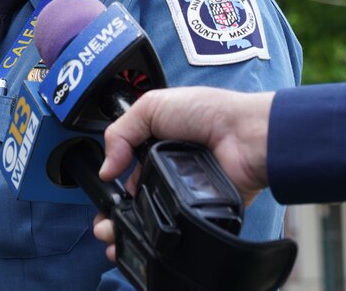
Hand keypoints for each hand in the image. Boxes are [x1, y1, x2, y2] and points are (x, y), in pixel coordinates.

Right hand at [93, 87, 274, 257]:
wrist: (244, 135)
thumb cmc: (208, 112)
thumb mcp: (151, 107)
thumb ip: (119, 132)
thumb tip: (104, 168)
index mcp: (155, 147)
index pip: (124, 172)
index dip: (111, 186)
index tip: (101, 198)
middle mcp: (167, 172)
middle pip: (132, 202)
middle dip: (113, 217)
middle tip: (103, 226)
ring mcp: (182, 194)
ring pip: (149, 219)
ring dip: (129, 231)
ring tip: (114, 237)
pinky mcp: (198, 213)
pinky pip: (173, 227)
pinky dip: (158, 232)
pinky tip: (141, 238)